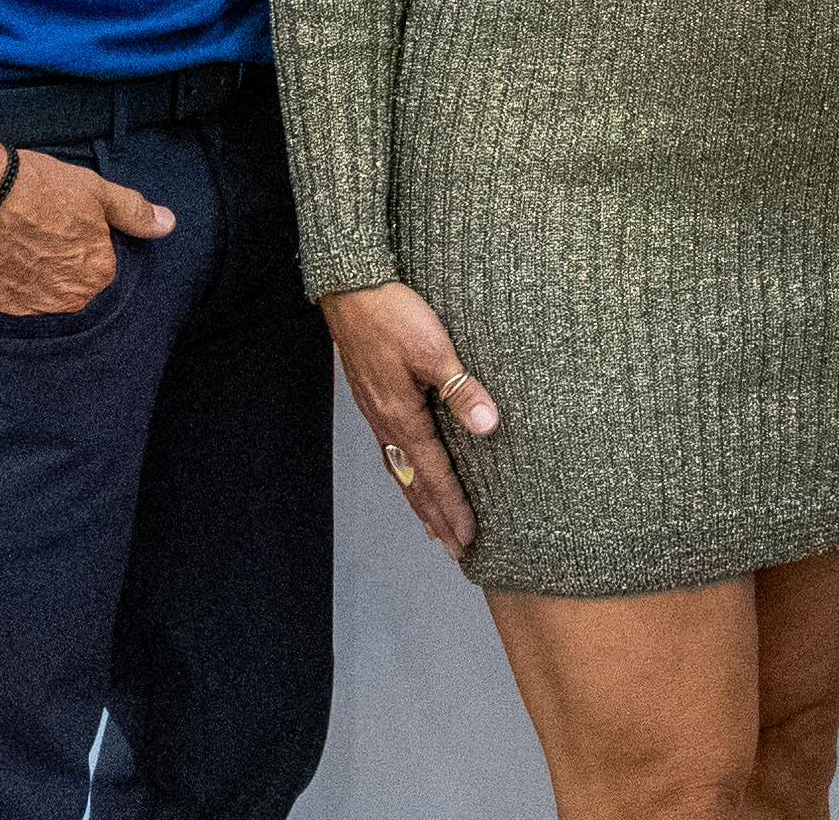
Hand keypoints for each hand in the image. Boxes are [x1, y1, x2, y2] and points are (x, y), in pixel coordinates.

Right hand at [0, 146, 174, 316]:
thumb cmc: (37, 188)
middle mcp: (62, 300)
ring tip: (9, 232)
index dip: (80, 236)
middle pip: (67, 280)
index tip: (62, 216)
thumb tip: (168, 225)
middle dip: (55, 257)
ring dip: (26, 268)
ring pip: (33, 288)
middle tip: (35, 222)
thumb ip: (134, 212)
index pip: (99, 263)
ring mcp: (22, 305)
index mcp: (95, 275)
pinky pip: (0, 291)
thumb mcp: (96, 191)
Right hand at [321, 282, 499, 554]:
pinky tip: (409, 472)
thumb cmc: (391, 313)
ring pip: (399, 468)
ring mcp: (375, 410)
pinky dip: (404, 472)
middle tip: (454, 549)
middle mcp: (384, 421)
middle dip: (434, 516)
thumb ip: (460, 387)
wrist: (351, 289)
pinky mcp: (372, 397)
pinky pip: (390, 448)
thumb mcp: (433, 348)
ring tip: (432, 526)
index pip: (431, 473)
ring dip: (417, 499)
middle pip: (412, 482)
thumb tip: (487, 425)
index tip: (467, 537)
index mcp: (400, 415)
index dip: (451, 506)